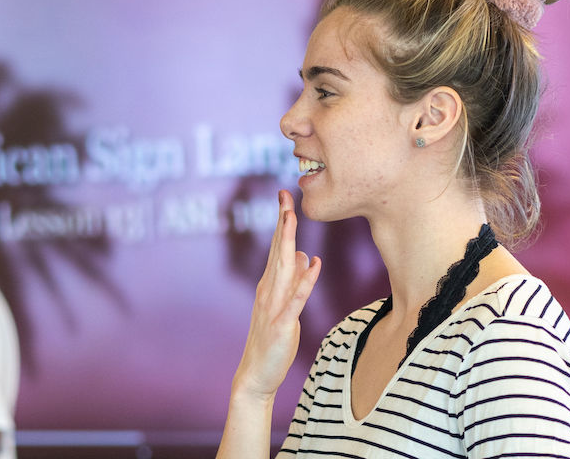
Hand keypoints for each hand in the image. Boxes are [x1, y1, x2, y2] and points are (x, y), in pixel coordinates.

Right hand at [231, 190, 323, 401]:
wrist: (255, 374)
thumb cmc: (270, 341)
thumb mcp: (283, 305)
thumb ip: (291, 280)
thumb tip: (302, 255)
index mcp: (269, 286)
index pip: (276, 247)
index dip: (282, 222)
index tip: (286, 196)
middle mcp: (268, 291)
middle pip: (276, 250)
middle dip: (282, 222)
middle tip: (285, 195)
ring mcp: (273, 307)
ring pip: (282, 269)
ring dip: (287, 243)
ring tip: (292, 218)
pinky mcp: (282, 325)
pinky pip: (296, 300)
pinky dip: (305, 281)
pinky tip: (314, 264)